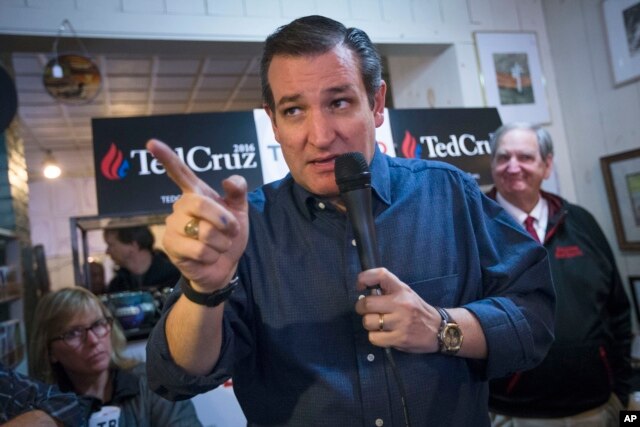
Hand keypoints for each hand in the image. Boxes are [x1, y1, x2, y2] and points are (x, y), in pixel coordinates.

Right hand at [146, 139, 248, 291]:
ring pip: (202, 231)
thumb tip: (229, 181)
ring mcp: (173, 226)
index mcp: (196, 194)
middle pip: (199, 204)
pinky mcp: (171, 246)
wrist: (224, 266)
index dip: (166, 158)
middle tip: (232, 230)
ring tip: (217, 246)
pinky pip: (199, 249)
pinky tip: (208, 257)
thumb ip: (238, 193)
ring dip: (221, 242)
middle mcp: (180, 206)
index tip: (151, 143)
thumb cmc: (229, 236)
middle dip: (223, 219)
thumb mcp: (240, 212)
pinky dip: (212, 255)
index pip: (180, 172)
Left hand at [354, 268, 440, 352]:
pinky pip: (373, 338)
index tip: (360, 286)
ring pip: (368, 322)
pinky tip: (384, 335)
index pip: (380, 275)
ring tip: (379, 324)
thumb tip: (364, 291)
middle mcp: (401, 303)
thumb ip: (387, 290)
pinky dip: (375, 337)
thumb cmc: (417, 310)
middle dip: (361, 308)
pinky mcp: (400, 339)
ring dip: (369, 324)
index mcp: (401, 289)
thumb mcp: (406, 293)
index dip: (364, 278)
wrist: (440, 329)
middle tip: (368, 311)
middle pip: (367, 304)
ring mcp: (401, 322)